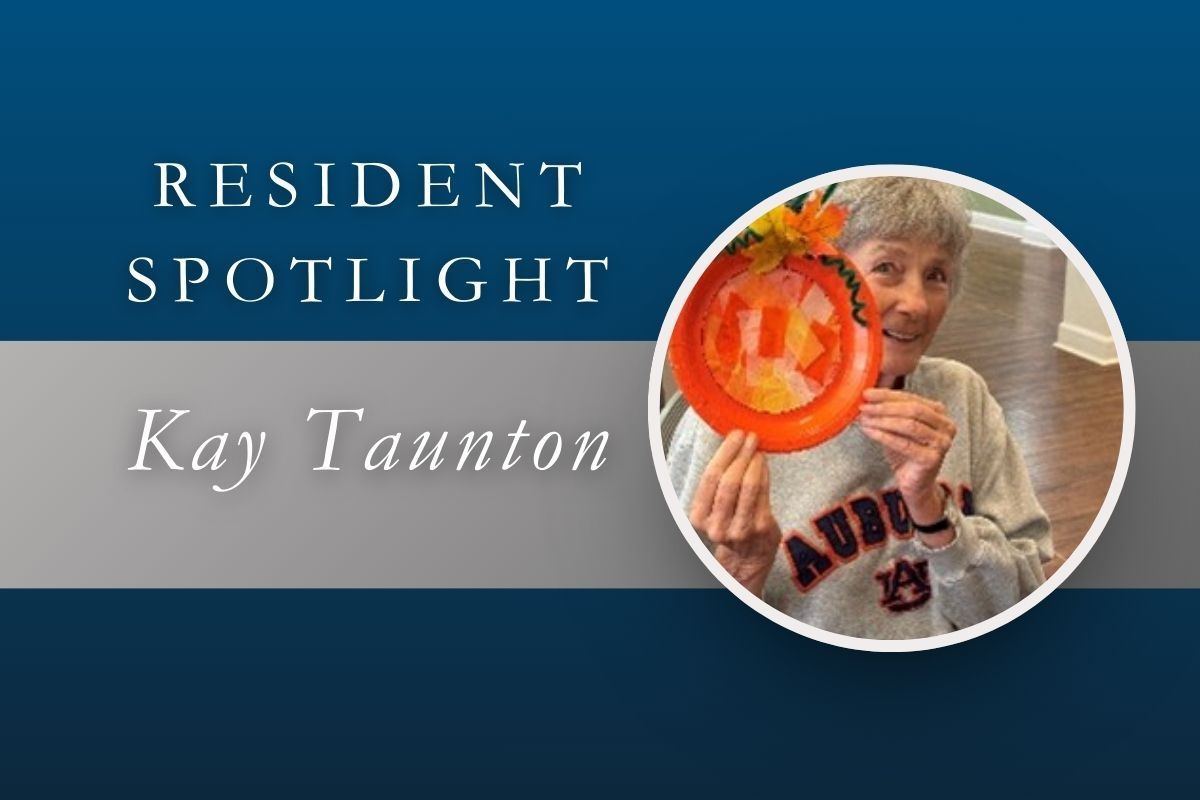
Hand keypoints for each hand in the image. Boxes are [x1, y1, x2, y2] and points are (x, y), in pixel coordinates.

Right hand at [688, 430, 781, 595]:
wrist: (746, 559)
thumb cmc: (729, 526)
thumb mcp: (713, 509)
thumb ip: (718, 484)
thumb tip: (731, 446)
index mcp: (699, 517)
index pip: (710, 478)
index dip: (724, 453)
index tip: (734, 436)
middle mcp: (717, 525)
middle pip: (729, 480)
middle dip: (740, 453)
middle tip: (748, 438)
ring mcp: (741, 528)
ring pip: (748, 486)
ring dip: (754, 461)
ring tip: (756, 448)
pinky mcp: (761, 528)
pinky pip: (764, 493)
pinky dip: (764, 473)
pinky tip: (763, 464)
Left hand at [858, 389, 956, 542]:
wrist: (914, 484)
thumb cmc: (905, 453)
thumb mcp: (897, 427)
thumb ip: (889, 411)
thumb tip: (866, 397)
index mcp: (940, 413)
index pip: (912, 398)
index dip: (888, 395)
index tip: (867, 393)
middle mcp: (946, 426)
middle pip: (913, 409)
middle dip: (885, 406)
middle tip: (864, 406)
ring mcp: (942, 443)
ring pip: (909, 425)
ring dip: (882, 420)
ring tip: (864, 419)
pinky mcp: (932, 459)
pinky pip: (904, 444)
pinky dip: (883, 436)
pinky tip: (868, 431)